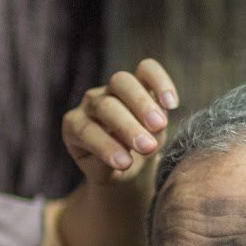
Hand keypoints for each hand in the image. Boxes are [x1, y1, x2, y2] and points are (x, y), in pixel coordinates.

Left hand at [62, 58, 178, 185]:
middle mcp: (90, 103)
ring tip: (160, 126)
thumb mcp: (105, 176)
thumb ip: (105, 166)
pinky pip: (147, 69)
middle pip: (105, 105)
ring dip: (142, 103)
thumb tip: (123, 154)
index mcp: (75, 126)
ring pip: (122, 82)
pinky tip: (171, 103)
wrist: (129, 161)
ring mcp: (113, 88)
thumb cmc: (113, 170)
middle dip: (127, 126)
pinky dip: (160, 82)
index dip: (105, 146)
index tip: (125, 164)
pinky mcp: (138, 80)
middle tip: (148, 147)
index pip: (86, 131)